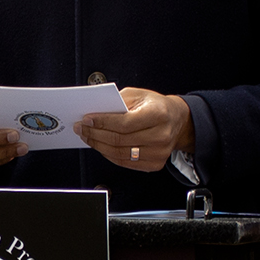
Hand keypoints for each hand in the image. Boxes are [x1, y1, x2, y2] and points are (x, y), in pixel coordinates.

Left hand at [75, 88, 191, 172]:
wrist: (176, 121)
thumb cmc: (157, 106)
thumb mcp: (139, 95)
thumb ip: (118, 102)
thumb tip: (96, 113)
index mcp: (158, 114)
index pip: (124, 123)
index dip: (102, 122)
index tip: (87, 120)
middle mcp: (161, 136)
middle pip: (119, 140)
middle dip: (95, 134)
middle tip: (82, 128)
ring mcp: (158, 153)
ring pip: (119, 154)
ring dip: (99, 146)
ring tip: (88, 137)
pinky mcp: (154, 164)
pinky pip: (125, 162)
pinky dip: (109, 155)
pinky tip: (101, 146)